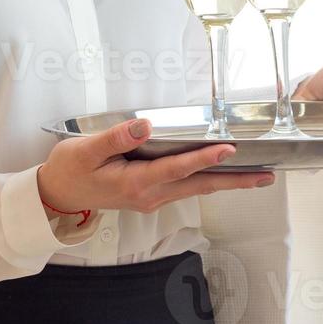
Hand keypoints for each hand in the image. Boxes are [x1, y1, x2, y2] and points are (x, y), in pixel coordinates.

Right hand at [37, 118, 275, 217]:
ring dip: (225, 182)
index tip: (230, 149)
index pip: (179, 168)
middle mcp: (150, 195)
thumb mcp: (86, 150)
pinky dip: (206, 180)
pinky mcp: (148, 194)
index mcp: (136, 183)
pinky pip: (184, 187)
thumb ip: (115, 137)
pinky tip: (218, 174)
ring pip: (195, 189)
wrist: (56, 195)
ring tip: (255, 177)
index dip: (205, 158)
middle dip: (234, 181)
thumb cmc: (69, 170)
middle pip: (199, 186)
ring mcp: (151, 198)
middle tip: (267, 176)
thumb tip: (145, 125)